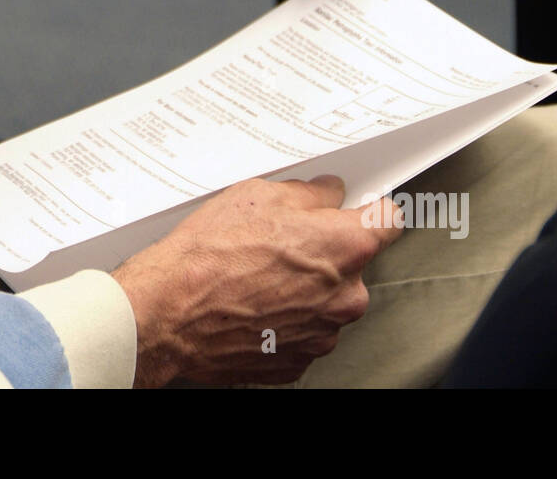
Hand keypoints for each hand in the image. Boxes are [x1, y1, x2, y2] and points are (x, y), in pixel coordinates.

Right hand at [111, 176, 401, 386]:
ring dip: (304, 291)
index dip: (370, 210)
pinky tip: (251, 306)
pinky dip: (284, 321)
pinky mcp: (297, 362)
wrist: (169, 312)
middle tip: (280, 245)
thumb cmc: (210, 254)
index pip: (388, 221)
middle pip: (353, 266)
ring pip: (326, 303)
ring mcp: (323, 334)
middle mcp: (346, 296)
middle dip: (325, 254)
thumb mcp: (259, 196)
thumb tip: (327, 194)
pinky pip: (302, 333)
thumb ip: (309, 194)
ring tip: (256, 279)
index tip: (358, 210)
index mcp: (345, 246)